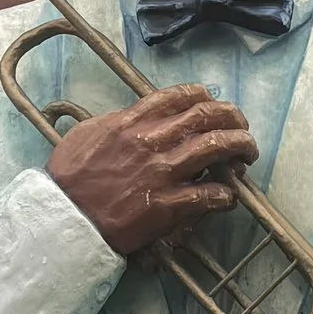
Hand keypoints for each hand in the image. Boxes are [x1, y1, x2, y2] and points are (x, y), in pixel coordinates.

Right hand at [48, 87, 257, 258]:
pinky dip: (225, 194)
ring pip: (215, 147)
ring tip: (248, 154)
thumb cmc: (70, 178)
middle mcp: (151, 141)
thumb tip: (136, 117)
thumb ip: (117, 122)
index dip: (205, 97)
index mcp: (132, 121)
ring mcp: (162, 173)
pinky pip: (208, 195)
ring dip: (240, 147)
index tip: (214, 104)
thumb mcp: (89, 134)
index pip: (180, 96)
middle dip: (233, 117)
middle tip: (242, 128)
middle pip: (207, 116)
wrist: (64, 217)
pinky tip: (228, 197)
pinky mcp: (167, 206)